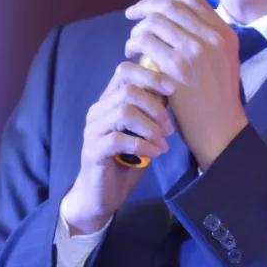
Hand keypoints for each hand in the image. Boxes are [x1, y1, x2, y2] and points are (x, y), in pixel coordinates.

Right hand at [61, 60, 175, 233]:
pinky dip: (143, 145)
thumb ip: (153, 109)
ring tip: (163, 142)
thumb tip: (173, 87)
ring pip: (123, 112)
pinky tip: (155, 153)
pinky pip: (119, 139)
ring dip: (150, 127)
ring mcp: (92, 130)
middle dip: (155, 107)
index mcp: (109, 101)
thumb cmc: (128, 159)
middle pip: (128, 90)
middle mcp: (97, 111)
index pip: (125, 72)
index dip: (152, 75)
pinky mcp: (93, 151)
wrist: (103, 195)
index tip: (174, 88)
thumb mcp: (145, 130)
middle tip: (170, 128)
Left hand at [124, 0, 248, 169]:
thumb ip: (208, 37)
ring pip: (155, 21)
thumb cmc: (218, 96)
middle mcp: (212, 38)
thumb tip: (178, 14)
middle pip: (171, 6)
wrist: (220, 128)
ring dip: (138, 27)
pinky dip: (134, 43)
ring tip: (133, 40)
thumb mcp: (224, 59)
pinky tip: (132, 52)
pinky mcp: (176, 68)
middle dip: (145, 5)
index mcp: (225, 34)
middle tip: (132, 13)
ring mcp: (194, 52)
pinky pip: (146, 42)